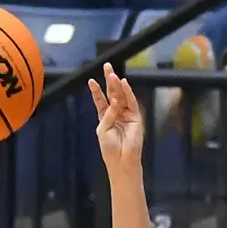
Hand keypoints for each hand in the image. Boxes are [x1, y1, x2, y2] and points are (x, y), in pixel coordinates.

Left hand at [89, 63, 143, 177]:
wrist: (121, 161)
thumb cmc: (109, 148)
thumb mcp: (103, 129)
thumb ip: (108, 114)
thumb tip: (115, 100)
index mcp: (105, 117)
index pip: (101, 101)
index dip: (96, 91)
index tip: (91, 81)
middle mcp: (116, 113)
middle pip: (113, 94)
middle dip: (109, 80)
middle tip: (106, 66)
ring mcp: (126, 115)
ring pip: (122, 96)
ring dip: (117, 85)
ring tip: (113, 74)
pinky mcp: (136, 118)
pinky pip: (132, 103)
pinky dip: (128, 93)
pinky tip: (123, 84)